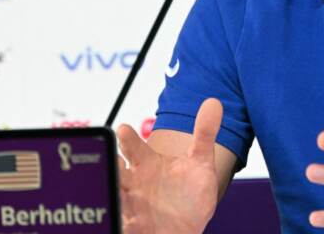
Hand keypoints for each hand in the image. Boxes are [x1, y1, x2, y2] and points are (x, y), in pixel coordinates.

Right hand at [117, 98, 222, 233]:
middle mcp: (136, 184)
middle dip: (111, 166)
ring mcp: (133, 207)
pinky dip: (122, 223)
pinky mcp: (134, 227)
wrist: (188, 228)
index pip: (134, 148)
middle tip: (111, 158)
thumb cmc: (189, 195)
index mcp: (148, 165)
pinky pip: (123, 225)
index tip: (123, 128)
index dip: (129, 139)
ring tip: (110, 187)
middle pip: (118, 172)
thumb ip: (205, 134)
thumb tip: (214, 102)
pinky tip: (126, 221)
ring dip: (111, 193)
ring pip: (115, 197)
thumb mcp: (201, 164)